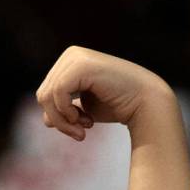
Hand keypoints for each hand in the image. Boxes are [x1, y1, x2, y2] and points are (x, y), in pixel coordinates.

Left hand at [35, 46, 174, 140]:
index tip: (78, 128)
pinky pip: (57, 93)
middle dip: (58, 120)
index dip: (56, 116)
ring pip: (47, 96)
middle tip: (79, 133)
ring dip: (62, 121)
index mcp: (70, 62)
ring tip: (83, 130)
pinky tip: (86, 120)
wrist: (146, 103)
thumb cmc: (117, 105)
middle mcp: (71, 55)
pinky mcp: (81, 65)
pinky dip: (65, 112)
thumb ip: (64, 111)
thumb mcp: (83, 109)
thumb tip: (45, 120)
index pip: (45, 93)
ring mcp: (76, 57)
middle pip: (43, 94)